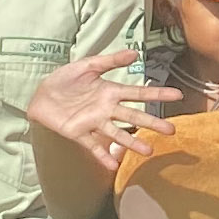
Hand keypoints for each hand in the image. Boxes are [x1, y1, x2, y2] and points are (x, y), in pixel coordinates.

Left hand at [21, 45, 179, 171]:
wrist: (40, 94)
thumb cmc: (65, 79)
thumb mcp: (87, 65)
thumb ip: (110, 61)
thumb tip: (135, 53)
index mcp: (111, 91)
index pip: (139, 93)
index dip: (158, 94)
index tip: (178, 95)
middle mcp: (107, 109)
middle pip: (134, 116)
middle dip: (152, 123)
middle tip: (171, 130)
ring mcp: (94, 123)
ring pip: (118, 134)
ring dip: (132, 142)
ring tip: (149, 151)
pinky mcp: (79, 134)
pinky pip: (93, 146)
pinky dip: (103, 156)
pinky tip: (113, 165)